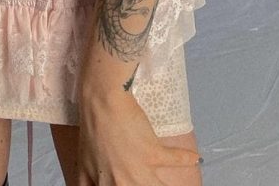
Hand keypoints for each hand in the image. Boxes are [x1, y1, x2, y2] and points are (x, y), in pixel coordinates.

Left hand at [77, 88, 201, 185]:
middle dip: (149, 185)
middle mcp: (122, 184)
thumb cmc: (91, 131)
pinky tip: (195, 158)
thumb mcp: (83, 162)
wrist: (101, 102)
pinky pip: (174, 160)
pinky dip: (185, 158)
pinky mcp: (152, 153)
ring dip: (167, 185)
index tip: (135, 183)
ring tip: (185, 184)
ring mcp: (139, 171)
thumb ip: (85, 183)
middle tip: (151, 179)